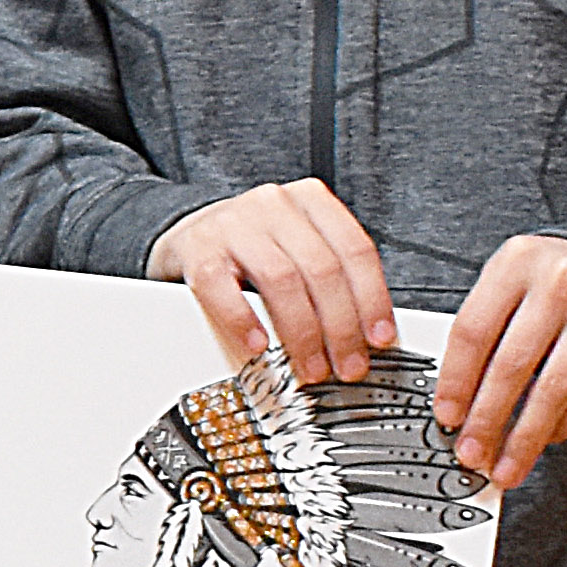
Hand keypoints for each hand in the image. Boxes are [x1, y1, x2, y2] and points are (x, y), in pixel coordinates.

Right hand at [149, 178, 393, 384]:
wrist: (187, 234)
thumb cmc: (252, 249)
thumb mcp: (297, 247)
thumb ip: (329, 277)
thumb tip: (365, 332)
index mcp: (310, 200)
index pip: (355, 250)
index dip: (372, 299)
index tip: (378, 338)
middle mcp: (274, 205)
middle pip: (322, 269)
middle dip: (340, 327)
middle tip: (346, 365)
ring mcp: (233, 224)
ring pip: (281, 280)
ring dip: (301, 333)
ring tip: (310, 366)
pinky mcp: (196, 248)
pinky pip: (221, 288)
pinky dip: (243, 321)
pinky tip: (258, 345)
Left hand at [432, 232, 566, 487]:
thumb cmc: (547, 286)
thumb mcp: (508, 286)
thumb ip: (482, 334)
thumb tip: (455, 408)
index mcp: (516, 262)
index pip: (473, 331)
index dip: (455, 382)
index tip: (446, 418)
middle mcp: (562, 279)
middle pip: (512, 364)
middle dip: (487, 419)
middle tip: (471, 454)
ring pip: (554, 388)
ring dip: (525, 437)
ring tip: (506, 466)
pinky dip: (565, 426)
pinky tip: (546, 440)